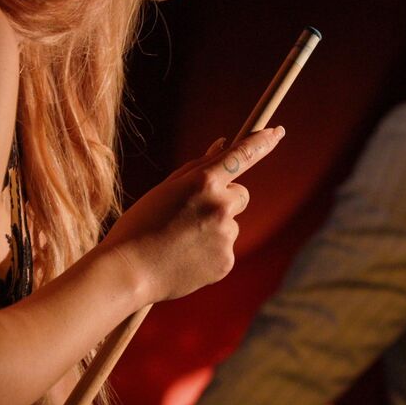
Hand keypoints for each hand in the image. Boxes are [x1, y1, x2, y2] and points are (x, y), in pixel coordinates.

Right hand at [102, 127, 284, 303]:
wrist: (129, 272)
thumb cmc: (140, 226)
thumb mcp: (165, 190)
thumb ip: (197, 167)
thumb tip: (223, 144)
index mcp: (203, 182)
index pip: (242, 155)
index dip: (262, 141)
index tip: (277, 132)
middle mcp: (220, 206)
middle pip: (241, 195)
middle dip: (225, 200)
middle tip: (193, 214)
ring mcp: (226, 236)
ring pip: (230, 225)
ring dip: (214, 229)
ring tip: (181, 241)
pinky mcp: (226, 262)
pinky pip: (225, 249)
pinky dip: (210, 252)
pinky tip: (185, 258)